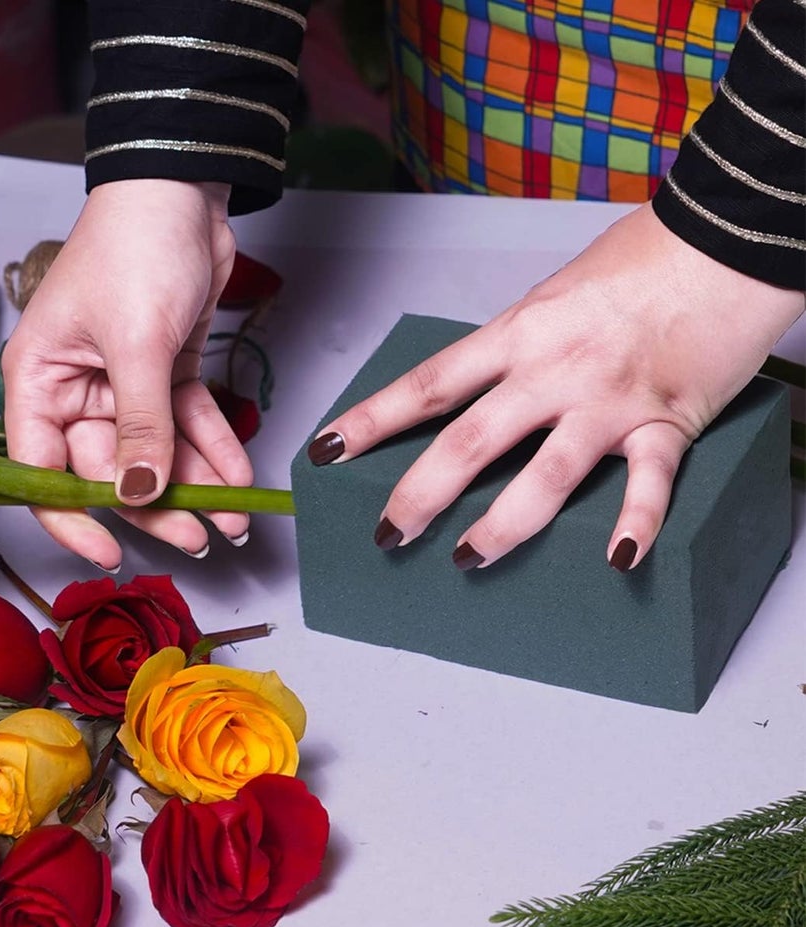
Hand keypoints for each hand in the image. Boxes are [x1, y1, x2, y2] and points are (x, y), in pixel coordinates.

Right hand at [1, 178, 253, 567]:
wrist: (184, 182)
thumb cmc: (135, 245)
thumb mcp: (137, 342)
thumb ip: (140, 426)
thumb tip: (139, 495)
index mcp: (38, 384)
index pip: (42, 473)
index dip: (74, 519)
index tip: (110, 552)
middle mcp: (73, 392)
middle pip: (109, 471)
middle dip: (157, 506)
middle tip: (199, 537)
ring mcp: (120, 384)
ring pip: (154, 454)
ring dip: (193, 486)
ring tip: (232, 519)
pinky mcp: (163, 371)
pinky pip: (185, 424)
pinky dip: (211, 450)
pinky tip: (237, 480)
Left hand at [307, 204, 804, 569]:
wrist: (735, 230)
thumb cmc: (647, 258)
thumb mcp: (559, 292)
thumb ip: (517, 343)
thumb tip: (477, 382)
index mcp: (521, 333)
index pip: (429, 384)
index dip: (371, 420)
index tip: (325, 451)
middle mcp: (555, 370)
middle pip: (468, 442)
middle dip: (419, 494)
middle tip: (388, 534)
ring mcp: (608, 400)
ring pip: (543, 476)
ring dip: (501, 526)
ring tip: (467, 558)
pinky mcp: (667, 420)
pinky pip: (648, 484)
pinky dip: (636, 525)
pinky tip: (618, 562)